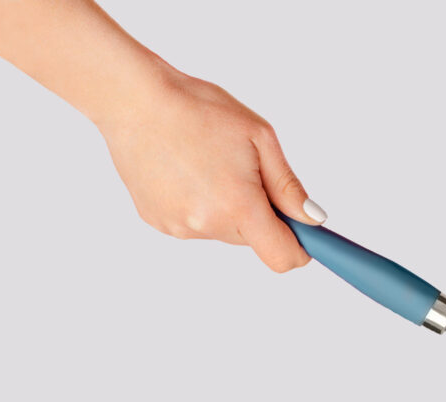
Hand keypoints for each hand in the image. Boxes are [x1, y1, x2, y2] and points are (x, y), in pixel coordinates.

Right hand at [95, 68, 319, 272]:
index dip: (299, 249)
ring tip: (206, 165)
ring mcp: (177, 226)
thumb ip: (288, 187)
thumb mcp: (258, 138)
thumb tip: (312, 220)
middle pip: (252, 240)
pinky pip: (193, 223)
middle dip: (258, 214)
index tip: (303, 234)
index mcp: (237, 206)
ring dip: (227, 208)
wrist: (133, 99)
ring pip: (223, 230)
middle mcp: (205, 224)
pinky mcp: (156, 220)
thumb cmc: (197, 109)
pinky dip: (198, 204)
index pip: (281, 257)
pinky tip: (184, 171)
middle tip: (242, 172)